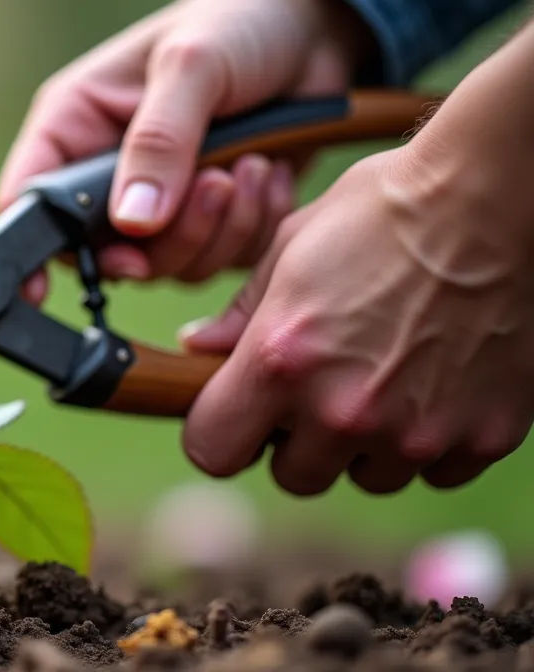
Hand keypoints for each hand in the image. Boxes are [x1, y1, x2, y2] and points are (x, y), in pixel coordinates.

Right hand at [0, 0, 373, 303]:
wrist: (318, 30)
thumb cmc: (240, 22)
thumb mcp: (192, 65)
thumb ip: (159, 143)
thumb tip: (133, 224)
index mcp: (76, 128)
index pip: (30, 203)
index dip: (34, 252)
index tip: (45, 291)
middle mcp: (110, 175)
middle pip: (109, 254)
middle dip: (168, 237)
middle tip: (214, 183)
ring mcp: (160, 205)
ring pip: (169, 267)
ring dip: (220, 228)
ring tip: (251, 164)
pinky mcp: (210, 222)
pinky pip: (222, 262)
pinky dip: (254, 227)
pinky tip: (269, 172)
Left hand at [179, 143, 533, 494]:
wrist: (500, 195)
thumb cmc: (385, 209)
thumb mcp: (290, 247)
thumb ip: (239, 314)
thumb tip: (199, 348)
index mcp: (280, 361)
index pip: (212, 451)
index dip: (220, 432)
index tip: (240, 410)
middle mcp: (342, 411)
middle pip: (294, 475)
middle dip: (298, 439)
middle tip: (324, 384)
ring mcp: (417, 432)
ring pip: (367, 476)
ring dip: (367, 442)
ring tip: (387, 374)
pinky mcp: (483, 437)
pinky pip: (437, 470)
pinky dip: (433, 439)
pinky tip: (439, 380)